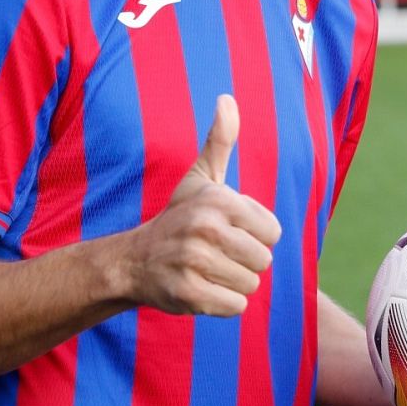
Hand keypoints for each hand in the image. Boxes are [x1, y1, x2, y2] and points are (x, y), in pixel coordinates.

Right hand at [123, 95, 281, 316]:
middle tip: (218, 255)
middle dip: (246, 263)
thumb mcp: (200, 177)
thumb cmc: (178, 217)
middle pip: (263, 261)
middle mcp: (205, 228)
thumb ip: (219, 140)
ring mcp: (194, 262)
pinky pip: (235, 307)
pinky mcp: (187, 294)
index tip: (229, 232)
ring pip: (250, 285)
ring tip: (209, 271)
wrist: (133, 260)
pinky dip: (224, 304)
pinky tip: (203, 290)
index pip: (272, 232)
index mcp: (218, 200)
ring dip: (234, 284)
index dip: (256, 236)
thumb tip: (227, 98)